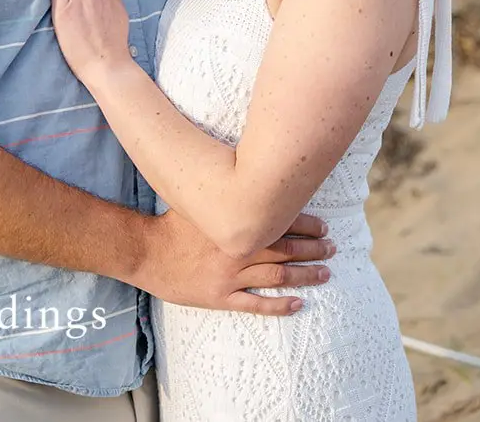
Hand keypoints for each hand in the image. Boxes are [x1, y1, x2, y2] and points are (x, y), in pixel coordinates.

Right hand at [139, 210, 333, 315]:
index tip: (324, 226)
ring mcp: (231, 275)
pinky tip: (298, 304)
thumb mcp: (202, 200)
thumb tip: (251, 173)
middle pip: (285, 249)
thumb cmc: (174, 223)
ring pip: (276, 275)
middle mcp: (239, 249)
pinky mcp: (220, 296)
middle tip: (333, 248)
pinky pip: (255, 303)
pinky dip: (278, 305)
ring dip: (304, 275)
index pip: (281, 222)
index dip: (307, 224)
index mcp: (236, 223)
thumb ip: (226, 193)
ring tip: (325, 274)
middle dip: (313, 249)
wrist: (147, 251)